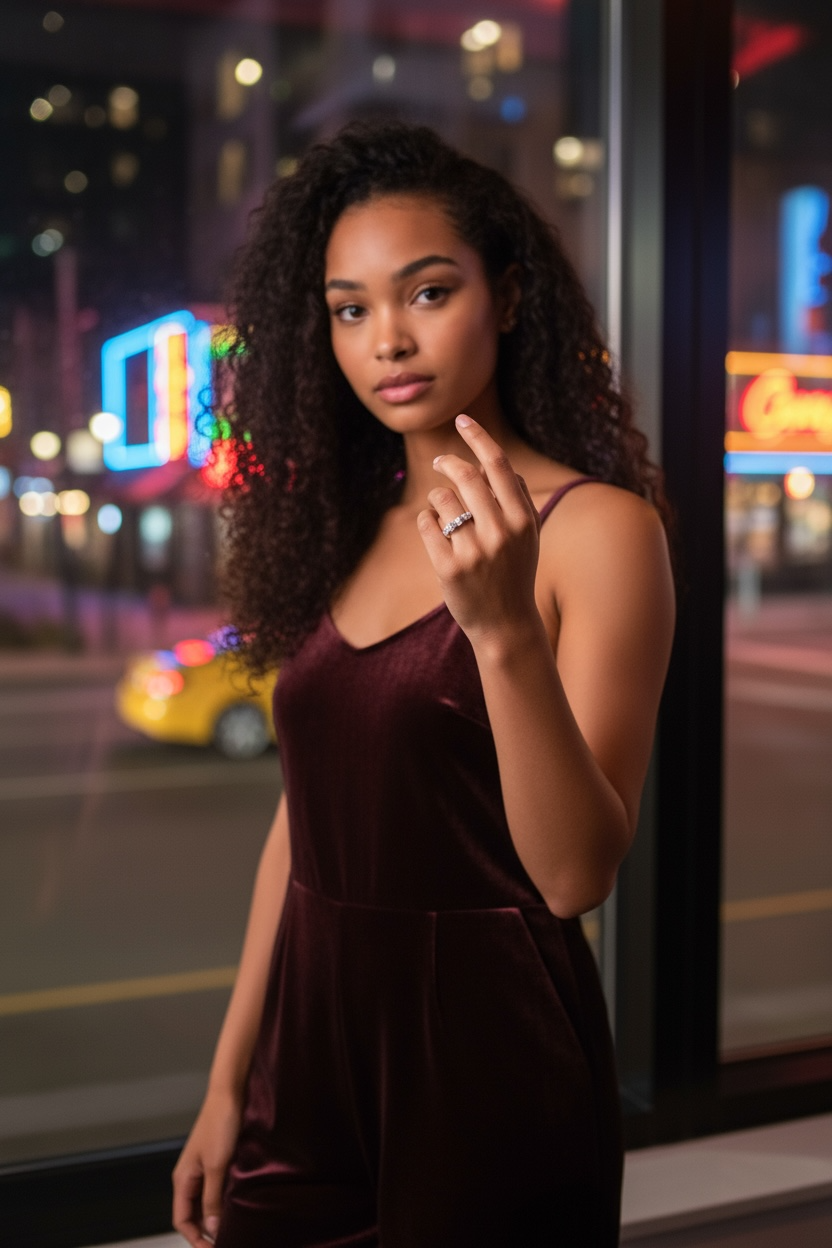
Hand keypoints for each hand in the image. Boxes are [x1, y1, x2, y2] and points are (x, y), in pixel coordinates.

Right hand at [172, 1088, 241, 1245]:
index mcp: (183, 1178)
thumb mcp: (216, 1165)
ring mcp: (205, 1168)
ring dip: (217, 1216)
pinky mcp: (218, 1160)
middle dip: (206, 1231)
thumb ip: (212, 1199)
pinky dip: (225, 1201)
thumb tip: (212, 1229)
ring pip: (206, 1202)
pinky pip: (217, 1189)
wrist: (231, 1093)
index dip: (195, 1238)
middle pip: (193, 1214)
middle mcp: (191, 1175)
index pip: (181, 1219)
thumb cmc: (220, 1122)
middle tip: (226, 1242)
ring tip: (233, 1228)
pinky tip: (238, 1205)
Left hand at [417, 414, 541, 644]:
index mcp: (523, 520)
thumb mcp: (528, 535)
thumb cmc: (515, 572)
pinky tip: (437, 532)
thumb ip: (515, 498)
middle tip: (440, 461)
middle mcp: (500, 532)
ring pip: (442, 498)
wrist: (506, 625)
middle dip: (448, 462)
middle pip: (465, 476)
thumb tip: (491, 461)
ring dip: (438, 498)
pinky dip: (428, 521)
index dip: (478, 437)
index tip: (462, 420)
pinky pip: (426, 523)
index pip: (498, 465)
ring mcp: (473, 551)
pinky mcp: (448, 568)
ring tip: (445, 514)